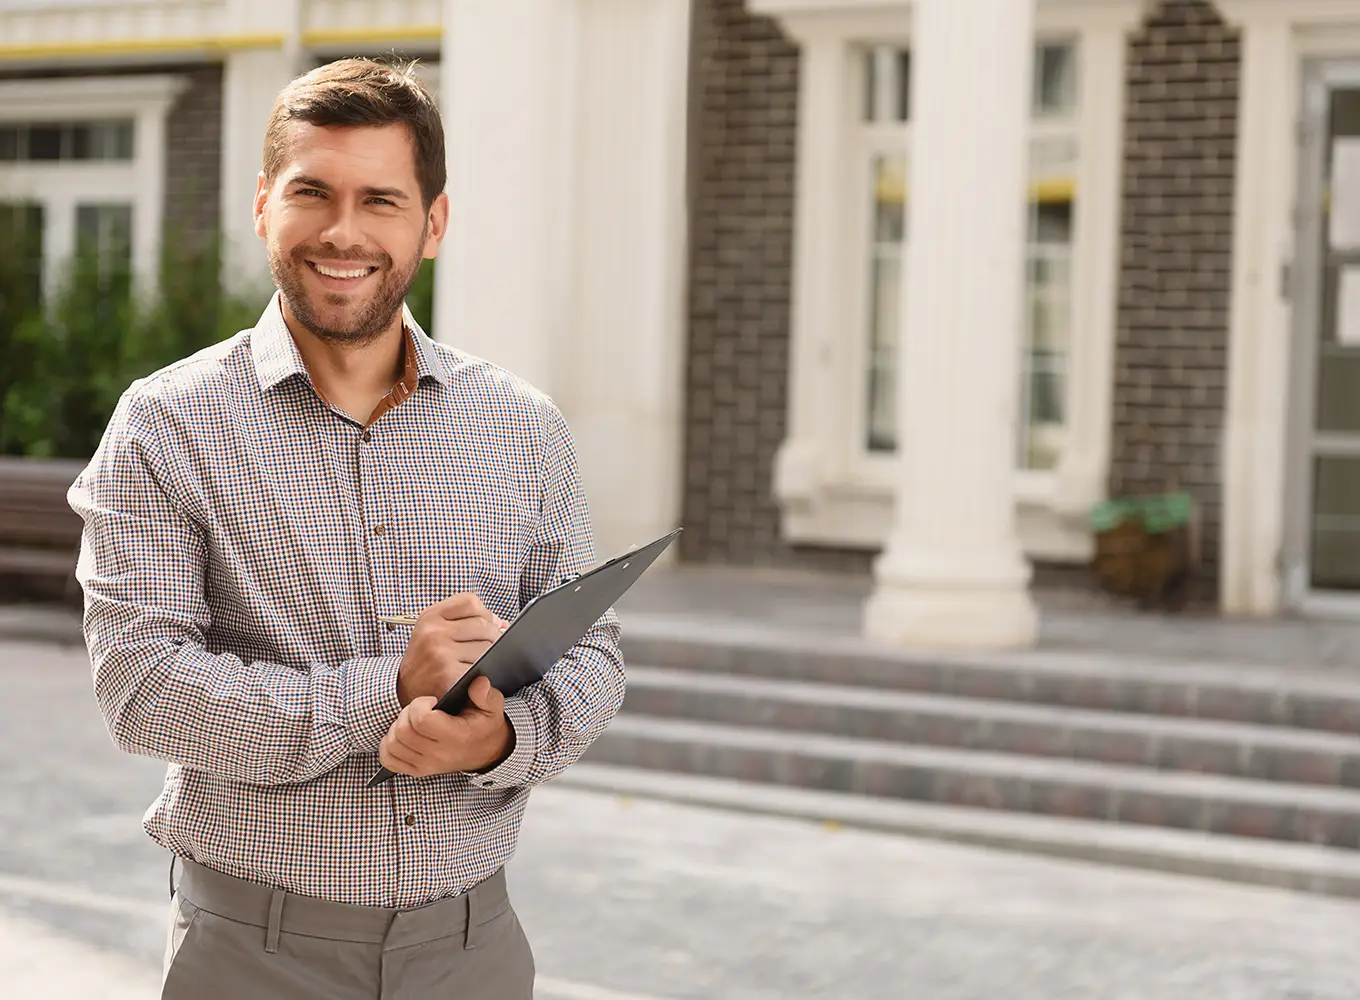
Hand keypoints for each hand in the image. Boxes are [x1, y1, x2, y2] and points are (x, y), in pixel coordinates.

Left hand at [378, 676, 513, 777]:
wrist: (487, 753)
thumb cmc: (484, 725)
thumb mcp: (492, 707)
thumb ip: (486, 694)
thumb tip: (478, 682)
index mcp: (456, 737)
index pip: (422, 720)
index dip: (421, 704)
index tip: (432, 701)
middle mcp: (439, 755)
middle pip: (403, 731)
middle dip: (407, 713)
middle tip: (421, 708)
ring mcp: (426, 766)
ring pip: (393, 744)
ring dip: (397, 727)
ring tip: (413, 721)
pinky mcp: (417, 771)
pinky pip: (389, 759)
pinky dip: (389, 745)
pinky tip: (403, 736)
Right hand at [396, 593, 506, 707]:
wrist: (405, 689)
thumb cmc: (426, 658)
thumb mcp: (435, 630)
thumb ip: (465, 620)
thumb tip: (502, 623)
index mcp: (430, 616)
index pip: (470, 601)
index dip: (484, 612)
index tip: (485, 623)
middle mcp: (433, 632)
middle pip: (483, 624)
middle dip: (492, 636)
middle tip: (486, 647)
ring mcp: (441, 652)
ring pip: (486, 647)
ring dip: (489, 655)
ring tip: (477, 662)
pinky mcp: (448, 674)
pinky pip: (480, 667)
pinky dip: (482, 671)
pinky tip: (473, 675)